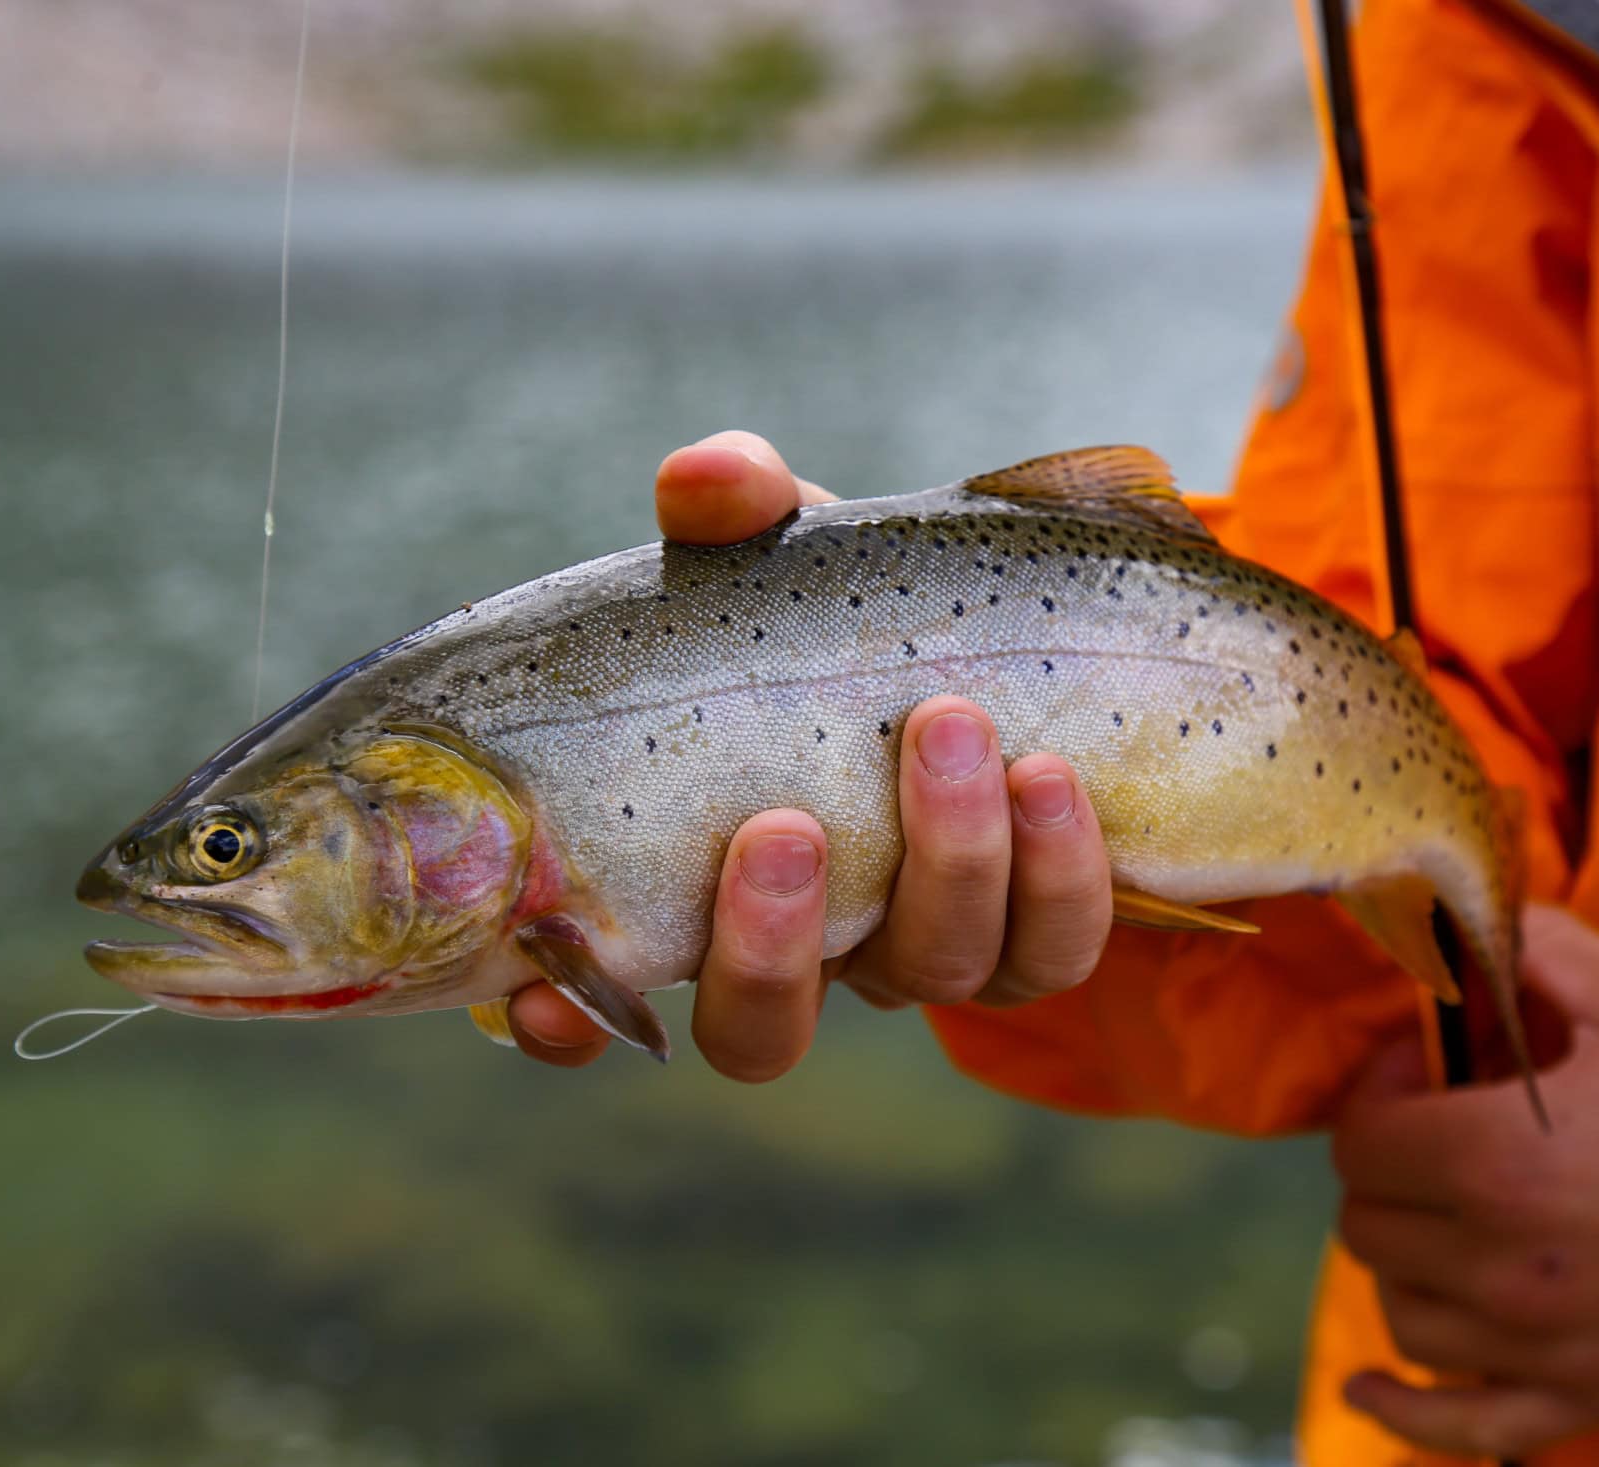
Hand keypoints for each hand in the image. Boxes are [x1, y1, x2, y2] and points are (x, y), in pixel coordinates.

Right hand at [509, 431, 1115, 1077]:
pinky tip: (1052, 777)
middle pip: (760, 1028)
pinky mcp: (1037, 940)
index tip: (540, 988)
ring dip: (940, 862)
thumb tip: (703, 479)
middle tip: (783, 826)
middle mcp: (804, 951)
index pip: (596, 1002)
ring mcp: (920, 954)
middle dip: (769, 947)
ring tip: (949, 726)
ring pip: (921, 976)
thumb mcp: (787, 557)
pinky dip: (1057, 873)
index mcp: (696, 882)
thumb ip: (737, 513)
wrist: (1026, 645)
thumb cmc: (851, 615)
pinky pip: (1051, 953)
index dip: (560, 1022)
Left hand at [1330, 905, 1598, 1458]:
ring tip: (1449, 1216)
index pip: (1363, 1140)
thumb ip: (1533, 949)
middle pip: (1369, 1226)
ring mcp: (1543, 1343)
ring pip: (1404, 1316)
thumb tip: (1464, 919)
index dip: (1382, 1090)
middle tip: (1445, 1128)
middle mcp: (1501, 1264)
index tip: (1429, 1066)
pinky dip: (1407, 1412)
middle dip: (1391, 1168)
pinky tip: (1368, 1389)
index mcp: (1496, 1158)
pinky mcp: (1592, 1395)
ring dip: (1407, 1261)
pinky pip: (1468, 1427)